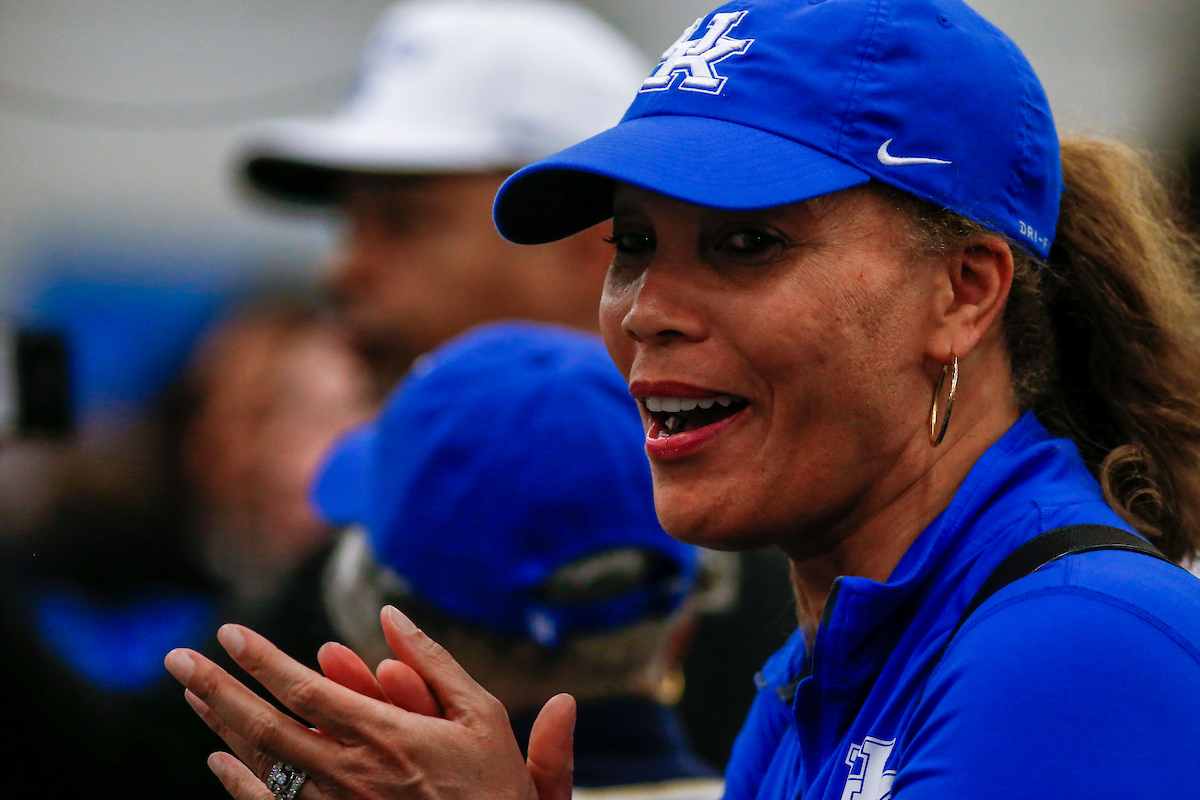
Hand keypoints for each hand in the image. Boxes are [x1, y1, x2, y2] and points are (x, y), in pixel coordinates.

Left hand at [165, 606, 575, 799]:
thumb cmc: (495, 786)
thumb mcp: (483, 714)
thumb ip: (434, 662)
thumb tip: (390, 613)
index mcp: (388, 736)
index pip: (306, 691)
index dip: (262, 661)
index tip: (229, 634)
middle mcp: (352, 774)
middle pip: (266, 726)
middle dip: (217, 688)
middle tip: (177, 659)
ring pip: (263, 766)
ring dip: (222, 726)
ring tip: (192, 694)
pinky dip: (240, 785)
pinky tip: (219, 760)